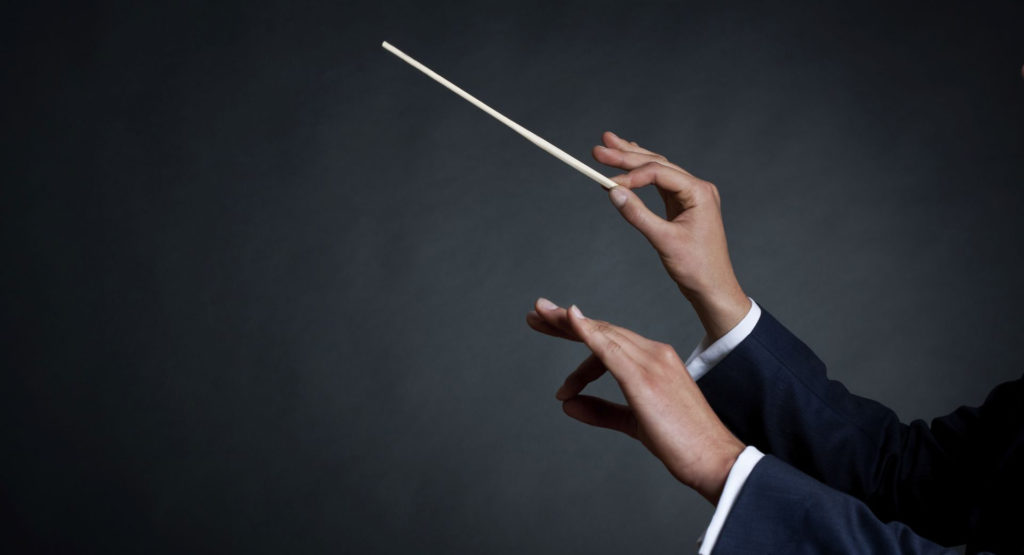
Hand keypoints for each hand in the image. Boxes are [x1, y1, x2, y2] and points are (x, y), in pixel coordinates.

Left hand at [527, 297, 744, 504]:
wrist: (714, 459)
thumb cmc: (681, 442)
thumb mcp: (634, 422)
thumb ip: (601, 411)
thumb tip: (568, 404)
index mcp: (655, 361)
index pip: (609, 341)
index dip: (578, 335)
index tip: (551, 329)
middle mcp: (654, 354)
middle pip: (602, 330)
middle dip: (565, 321)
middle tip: (536, 311)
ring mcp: (651, 363)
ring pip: (602, 334)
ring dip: (568, 323)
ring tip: (539, 315)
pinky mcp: (644, 379)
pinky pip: (611, 350)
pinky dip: (589, 332)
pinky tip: (570, 319)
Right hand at [593, 130, 749, 340]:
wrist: (713, 288)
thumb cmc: (696, 267)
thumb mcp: (664, 241)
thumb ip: (638, 214)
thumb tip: (613, 192)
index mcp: (699, 192)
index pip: (659, 173)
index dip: (630, 175)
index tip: (605, 183)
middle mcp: (697, 188)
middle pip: (656, 164)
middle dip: (626, 156)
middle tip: (598, 149)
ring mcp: (690, 195)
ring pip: (657, 170)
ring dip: (632, 159)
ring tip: (608, 144)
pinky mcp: (683, 205)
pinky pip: (660, 184)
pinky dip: (642, 175)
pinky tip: (629, 163)